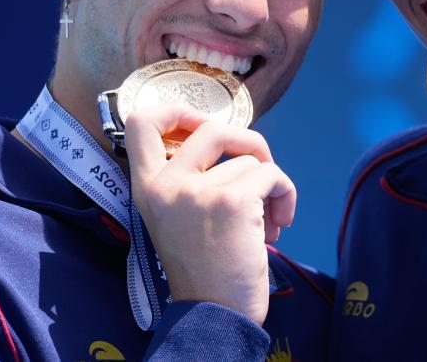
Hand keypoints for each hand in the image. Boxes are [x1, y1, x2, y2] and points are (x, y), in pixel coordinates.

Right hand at [125, 104, 295, 324]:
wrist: (215, 316)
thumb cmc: (204, 270)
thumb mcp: (176, 218)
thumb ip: (189, 179)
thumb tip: (229, 140)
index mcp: (148, 188)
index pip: (141, 121)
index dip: (176, 111)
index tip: (199, 126)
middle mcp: (168, 184)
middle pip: (213, 127)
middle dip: (248, 142)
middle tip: (259, 168)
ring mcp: (199, 191)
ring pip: (250, 159)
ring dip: (268, 187)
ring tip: (265, 222)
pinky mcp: (233, 201)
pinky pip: (272, 175)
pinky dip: (285, 195)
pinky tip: (279, 225)